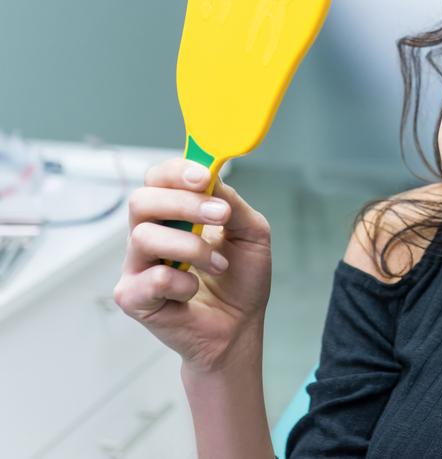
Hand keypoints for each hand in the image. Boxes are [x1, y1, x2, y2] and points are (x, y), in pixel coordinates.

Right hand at [113, 158, 272, 372]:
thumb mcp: (251, 233)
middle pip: (142, 200)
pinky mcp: (133, 297)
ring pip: (145, 236)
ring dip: (192, 248)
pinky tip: (194, 291)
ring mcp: (137, 266)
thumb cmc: (241, 279)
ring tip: (219, 264)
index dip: (177, 172)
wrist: (240, 327)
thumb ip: (233, 203)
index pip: (158, 178)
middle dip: (184, 203)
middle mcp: (150, 234)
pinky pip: (150, 278)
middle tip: (221, 215)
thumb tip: (213, 178)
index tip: (205, 177)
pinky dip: (181, 283)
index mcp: (174, 214)